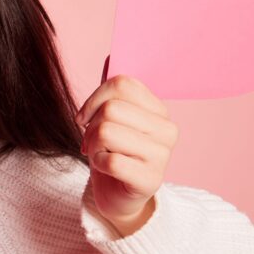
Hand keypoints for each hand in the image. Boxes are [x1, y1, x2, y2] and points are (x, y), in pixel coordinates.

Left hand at [76, 74, 178, 235]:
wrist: (119, 197)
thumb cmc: (113, 153)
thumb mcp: (111, 120)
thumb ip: (113, 92)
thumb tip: (112, 57)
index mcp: (158, 109)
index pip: (121, 83)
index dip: (94, 99)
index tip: (86, 117)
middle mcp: (167, 129)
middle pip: (111, 109)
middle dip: (90, 127)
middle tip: (91, 142)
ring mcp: (162, 156)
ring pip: (108, 132)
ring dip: (92, 145)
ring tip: (98, 154)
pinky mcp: (151, 179)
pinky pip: (111, 160)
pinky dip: (98, 164)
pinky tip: (106, 170)